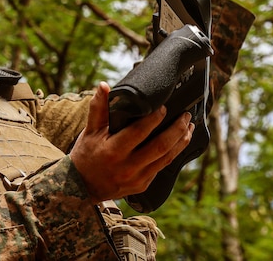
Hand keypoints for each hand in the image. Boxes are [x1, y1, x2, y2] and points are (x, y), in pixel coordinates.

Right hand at [69, 82, 193, 201]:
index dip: (154, 119)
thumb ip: (98, 108)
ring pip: (166, 159)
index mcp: (113, 151)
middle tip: (186, 115)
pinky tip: (181, 142)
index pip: (139, 132)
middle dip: (176, 130)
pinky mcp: (143, 185)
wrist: (82, 187)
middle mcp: (127, 167)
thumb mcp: (90, 131)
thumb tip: (103, 85)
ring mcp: (137, 179)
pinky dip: (174, 153)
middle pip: (159, 147)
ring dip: (181, 142)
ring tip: (189, 126)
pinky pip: (163, 168)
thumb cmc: (86, 154)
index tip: (165, 107)